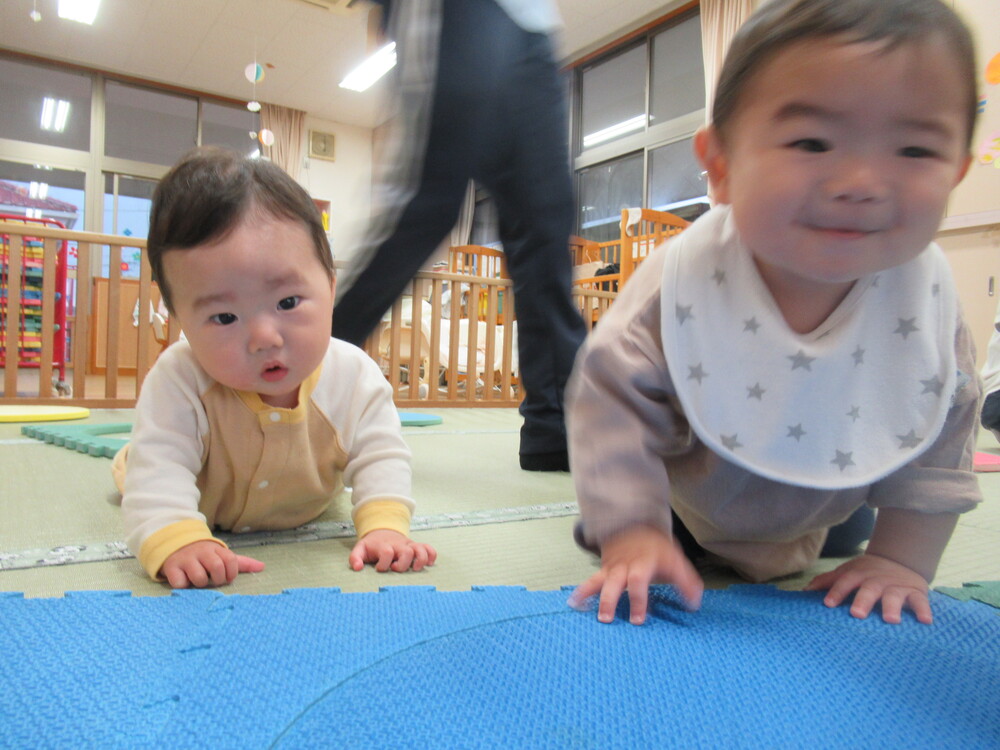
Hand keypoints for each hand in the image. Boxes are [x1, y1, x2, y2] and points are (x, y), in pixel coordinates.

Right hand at [159, 540, 264, 588]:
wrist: (175, 545)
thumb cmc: (203, 556)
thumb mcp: (221, 556)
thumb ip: (240, 563)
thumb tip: (262, 567)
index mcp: (216, 550)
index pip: (231, 560)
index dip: (232, 572)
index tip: (228, 578)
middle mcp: (202, 552)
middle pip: (217, 568)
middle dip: (218, 579)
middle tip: (213, 580)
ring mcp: (186, 559)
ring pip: (199, 577)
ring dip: (200, 583)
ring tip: (197, 580)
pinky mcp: (172, 568)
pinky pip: (180, 583)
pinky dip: (183, 585)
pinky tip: (184, 580)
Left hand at [349, 529, 436, 571]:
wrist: (383, 531)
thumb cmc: (372, 545)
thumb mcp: (360, 549)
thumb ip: (355, 558)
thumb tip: (357, 568)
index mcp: (384, 546)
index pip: (386, 552)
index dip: (383, 564)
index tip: (379, 569)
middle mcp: (398, 545)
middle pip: (406, 552)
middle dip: (403, 564)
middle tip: (396, 568)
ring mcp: (408, 545)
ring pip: (420, 549)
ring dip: (421, 559)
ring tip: (416, 568)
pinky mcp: (416, 546)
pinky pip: (429, 548)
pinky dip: (432, 555)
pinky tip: (429, 563)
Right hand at [567, 525, 702, 624]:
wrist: (634, 525)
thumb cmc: (657, 548)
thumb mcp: (675, 559)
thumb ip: (686, 582)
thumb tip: (694, 604)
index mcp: (644, 563)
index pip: (638, 581)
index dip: (638, 600)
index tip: (638, 620)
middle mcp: (625, 566)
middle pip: (614, 582)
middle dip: (610, 600)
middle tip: (607, 619)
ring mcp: (612, 568)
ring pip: (598, 581)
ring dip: (591, 597)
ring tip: (583, 610)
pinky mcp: (603, 571)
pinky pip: (591, 581)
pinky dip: (581, 593)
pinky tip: (573, 604)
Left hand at [804, 552, 931, 623]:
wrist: (899, 561)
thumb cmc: (866, 573)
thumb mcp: (847, 572)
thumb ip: (827, 581)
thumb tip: (803, 593)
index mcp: (858, 575)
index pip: (845, 582)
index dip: (836, 591)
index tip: (828, 604)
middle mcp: (876, 580)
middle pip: (868, 589)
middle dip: (862, 600)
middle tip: (856, 614)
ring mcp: (896, 586)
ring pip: (894, 596)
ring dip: (891, 607)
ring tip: (890, 620)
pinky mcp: (915, 592)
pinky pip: (920, 601)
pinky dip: (923, 610)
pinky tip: (925, 622)